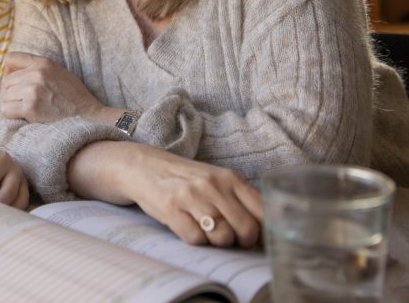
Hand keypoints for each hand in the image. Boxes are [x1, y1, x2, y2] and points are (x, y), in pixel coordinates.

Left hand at [0, 51, 105, 123]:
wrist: (87, 114)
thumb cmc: (72, 95)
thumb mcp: (57, 71)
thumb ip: (36, 68)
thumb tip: (7, 70)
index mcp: (43, 62)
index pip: (10, 58)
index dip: (9, 71)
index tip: (15, 81)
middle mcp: (36, 73)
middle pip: (7, 81)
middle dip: (14, 92)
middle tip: (28, 100)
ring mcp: (33, 90)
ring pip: (6, 97)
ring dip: (14, 105)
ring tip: (31, 108)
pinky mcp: (31, 107)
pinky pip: (6, 110)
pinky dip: (13, 115)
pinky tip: (27, 116)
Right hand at [118, 144, 262, 247]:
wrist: (143, 166)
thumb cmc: (186, 179)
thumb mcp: (217, 180)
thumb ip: (240, 201)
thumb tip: (265, 234)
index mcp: (230, 177)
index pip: (264, 212)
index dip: (265, 232)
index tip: (257, 239)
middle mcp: (213, 185)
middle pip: (246, 230)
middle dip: (241, 241)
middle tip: (229, 237)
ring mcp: (191, 196)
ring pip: (222, 237)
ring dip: (216, 242)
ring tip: (206, 229)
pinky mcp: (171, 209)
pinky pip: (196, 239)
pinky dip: (195, 240)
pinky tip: (188, 227)